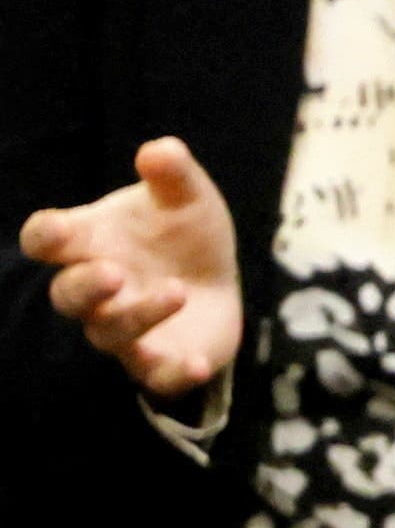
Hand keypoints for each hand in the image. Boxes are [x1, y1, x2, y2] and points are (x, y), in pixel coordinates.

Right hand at [20, 138, 239, 402]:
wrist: (216, 277)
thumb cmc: (182, 230)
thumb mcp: (186, 195)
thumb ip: (172, 173)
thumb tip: (161, 150)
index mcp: (88, 242)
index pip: (46, 240)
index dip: (46, 236)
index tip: (57, 230)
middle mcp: (96, 291)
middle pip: (68, 296)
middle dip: (86, 286)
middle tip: (113, 273)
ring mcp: (124, 329)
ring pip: (111, 332)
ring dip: (139, 316)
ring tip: (176, 291)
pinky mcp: (159, 361)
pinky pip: (157, 376)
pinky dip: (174, 374)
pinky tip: (198, 365)